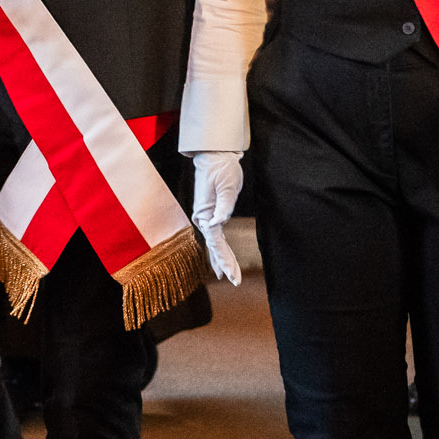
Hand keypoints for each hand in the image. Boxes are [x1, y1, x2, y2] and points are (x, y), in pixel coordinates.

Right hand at [191, 152, 243, 284]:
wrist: (214, 157)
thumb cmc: (221, 169)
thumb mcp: (226, 186)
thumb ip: (223, 206)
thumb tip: (217, 223)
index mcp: (204, 213)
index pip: (215, 242)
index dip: (224, 259)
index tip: (231, 274)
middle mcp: (203, 218)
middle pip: (214, 247)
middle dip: (225, 264)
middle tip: (235, 281)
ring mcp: (205, 217)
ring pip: (214, 244)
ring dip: (221, 261)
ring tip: (229, 277)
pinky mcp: (211, 215)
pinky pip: (215, 238)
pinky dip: (218, 252)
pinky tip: (219, 263)